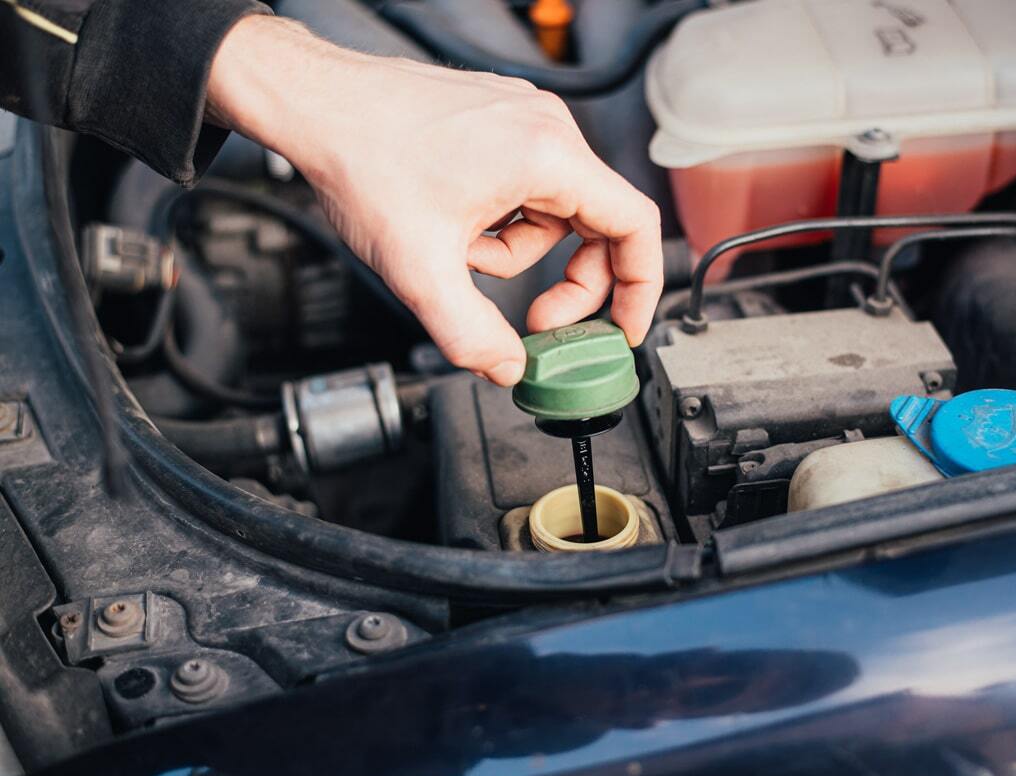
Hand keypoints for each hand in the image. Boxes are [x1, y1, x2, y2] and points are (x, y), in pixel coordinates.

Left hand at [206, 15, 662, 385]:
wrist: (315, 105)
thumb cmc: (362, 160)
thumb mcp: (420, 271)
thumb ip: (471, 335)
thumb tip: (507, 370)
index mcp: (547, 156)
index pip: (635, 226)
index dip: (639, 286)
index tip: (623, 326)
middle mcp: (546, 129)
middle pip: (599, 224)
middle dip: (570, 283)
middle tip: (536, 322)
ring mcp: (524, 120)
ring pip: (555, 211)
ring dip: (519, 251)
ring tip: (462, 255)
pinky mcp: (500, 121)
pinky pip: (527, 187)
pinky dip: (500, 222)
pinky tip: (454, 226)